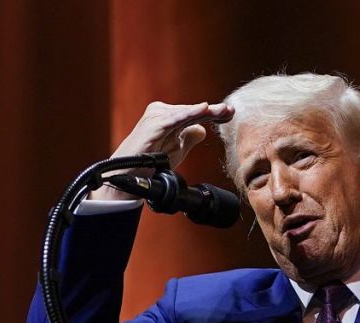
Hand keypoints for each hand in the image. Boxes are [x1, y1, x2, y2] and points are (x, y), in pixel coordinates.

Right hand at [91, 101, 234, 200]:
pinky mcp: (152, 125)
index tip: (231, 114)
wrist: (128, 176)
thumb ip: (189, 138)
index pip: (195, 114)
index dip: (214, 114)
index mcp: (167, 117)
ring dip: (205, 112)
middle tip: (231, 111)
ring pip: (186, 114)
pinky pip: (174, 119)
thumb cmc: (150, 163)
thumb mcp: (176, 149)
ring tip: (222, 111)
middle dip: (213, 112)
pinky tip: (203, 109)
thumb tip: (203, 129)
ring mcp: (156, 117)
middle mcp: (161, 113)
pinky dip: (189, 114)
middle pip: (192, 111)